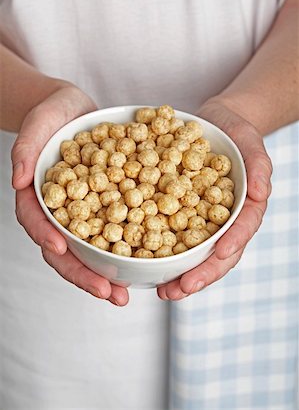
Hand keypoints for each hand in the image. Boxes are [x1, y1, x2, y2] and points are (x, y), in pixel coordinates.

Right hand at [12, 84, 128, 305]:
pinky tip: (144, 264)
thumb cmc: (53, 114)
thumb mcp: (38, 124)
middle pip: (65, 249)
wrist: (78, 111)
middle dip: (83, 273)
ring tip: (124, 294)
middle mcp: (60, 211)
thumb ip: (25, 149)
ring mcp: (83, 212)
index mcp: (39, 196)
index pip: (37, 222)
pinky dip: (127, 249)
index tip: (61, 249)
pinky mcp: (105, 207)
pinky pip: (115, 230)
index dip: (46, 237)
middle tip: (107, 293)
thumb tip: (17, 180)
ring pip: (91, 249)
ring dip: (106, 273)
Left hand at [157, 103, 271, 300]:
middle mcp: (218, 220)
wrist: (213, 123)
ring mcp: (196, 217)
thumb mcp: (251, 143)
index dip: (231, 245)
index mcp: (240, 210)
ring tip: (160, 289)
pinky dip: (154, 246)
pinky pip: (165, 229)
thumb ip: (259, 166)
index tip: (218, 255)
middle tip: (178, 290)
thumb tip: (262, 192)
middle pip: (213, 254)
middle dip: (198, 275)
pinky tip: (139, 258)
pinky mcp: (174, 209)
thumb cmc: (237, 134)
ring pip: (188, 251)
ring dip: (174, 272)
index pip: (239, 232)